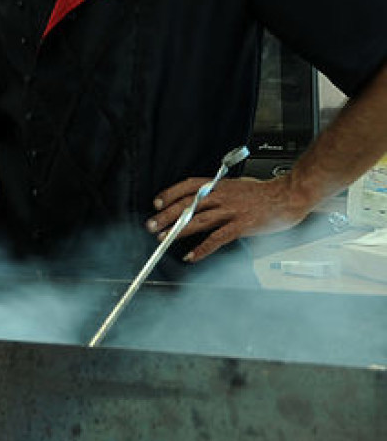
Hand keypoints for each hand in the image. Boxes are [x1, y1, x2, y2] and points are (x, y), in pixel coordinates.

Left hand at [148, 174, 310, 262]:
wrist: (288, 196)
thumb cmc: (264, 193)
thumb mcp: (236, 186)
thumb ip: (218, 193)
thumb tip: (200, 201)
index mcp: (219, 185)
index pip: (188, 186)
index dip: (170, 194)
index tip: (156, 203)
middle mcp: (222, 196)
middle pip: (188, 204)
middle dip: (166, 215)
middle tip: (151, 224)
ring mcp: (231, 211)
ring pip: (198, 220)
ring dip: (178, 230)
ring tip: (163, 238)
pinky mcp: (242, 225)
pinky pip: (217, 238)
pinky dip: (202, 248)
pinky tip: (192, 256)